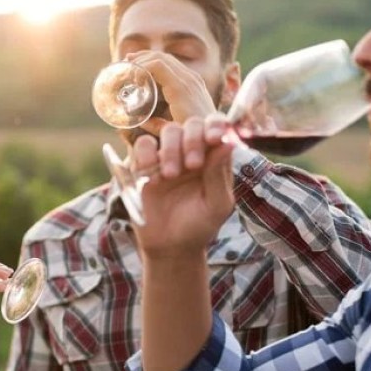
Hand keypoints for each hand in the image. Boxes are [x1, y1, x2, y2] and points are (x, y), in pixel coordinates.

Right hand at [125, 51, 218, 135]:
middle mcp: (189, 79)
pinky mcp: (195, 80)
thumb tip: (138, 119)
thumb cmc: (194, 136)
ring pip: (167, 58)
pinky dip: (158, 63)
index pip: (157, 64)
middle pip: (160, 57)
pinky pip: (174, 65)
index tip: (130, 78)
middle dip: (141, 58)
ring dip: (148, 58)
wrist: (217, 134)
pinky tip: (148, 68)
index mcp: (181, 89)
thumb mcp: (171, 132)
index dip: (140, 67)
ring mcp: (193, 78)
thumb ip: (154, 125)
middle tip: (125, 65)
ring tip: (132, 63)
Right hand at [132, 114, 234, 257]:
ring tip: (170, 175)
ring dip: (171, 149)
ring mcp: (167, 156)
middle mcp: (192, 151)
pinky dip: (145, 153)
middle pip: (192, 124)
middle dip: (193, 140)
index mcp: (214, 157)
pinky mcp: (144, 164)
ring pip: (169, 130)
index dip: (215, 125)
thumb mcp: (217, 205)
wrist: (171, 247)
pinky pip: (142, 144)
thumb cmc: (199, 226)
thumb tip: (227, 143)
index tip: (214, 138)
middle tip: (192, 165)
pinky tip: (150, 175)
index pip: (216, 127)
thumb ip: (219, 174)